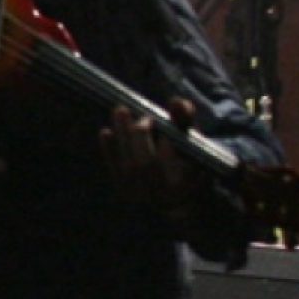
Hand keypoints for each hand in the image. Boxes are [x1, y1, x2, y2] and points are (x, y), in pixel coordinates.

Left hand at [102, 100, 205, 228]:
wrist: (178, 197)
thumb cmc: (189, 163)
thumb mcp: (193, 143)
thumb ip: (186, 122)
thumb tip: (178, 101)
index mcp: (187, 186)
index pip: (173, 164)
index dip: (163, 143)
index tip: (156, 121)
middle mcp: (163, 196)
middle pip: (146, 164)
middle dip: (140, 136)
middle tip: (142, 117)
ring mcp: (141, 197)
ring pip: (129, 166)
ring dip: (123, 136)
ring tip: (120, 111)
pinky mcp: (125, 194)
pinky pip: (116, 171)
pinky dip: (110, 150)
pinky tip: (105, 132)